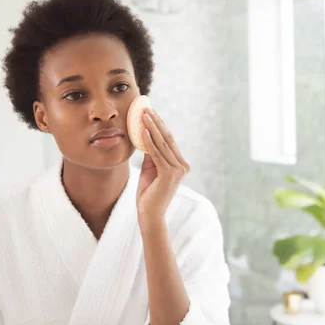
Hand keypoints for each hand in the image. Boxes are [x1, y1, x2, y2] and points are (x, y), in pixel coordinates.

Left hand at [136, 108, 189, 225]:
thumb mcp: (150, 169)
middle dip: (156, 122)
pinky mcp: (169, 174)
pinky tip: (142, 131)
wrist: (150, 215)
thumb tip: (146, 136)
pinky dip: (149, 141)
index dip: (159, 125)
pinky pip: (157, 154)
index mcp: (180, 165)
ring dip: (151, 128)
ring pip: (162, 144)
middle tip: (146, 109)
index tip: (151, 113)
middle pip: (167, 139)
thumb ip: (152, 155)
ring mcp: (178, 170)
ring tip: (142, 115)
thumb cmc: (148, 194)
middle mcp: (182, 166)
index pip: (169, 140)